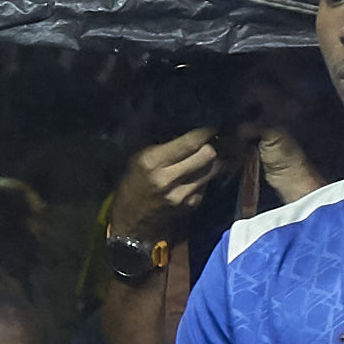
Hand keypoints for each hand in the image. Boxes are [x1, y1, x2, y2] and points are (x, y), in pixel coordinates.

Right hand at [107, 126, 227, 241]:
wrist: (131, 224)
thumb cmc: (131, 186)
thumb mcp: (135, 158)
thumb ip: (155, 139)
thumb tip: (170, 118)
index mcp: (153, 163)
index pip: (190, 142)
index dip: (205, 131)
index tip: (210, 124)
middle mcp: (169, 179)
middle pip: (208, 154)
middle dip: (210, 144)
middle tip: (208, 140)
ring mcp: (183, 194)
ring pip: (212, 168)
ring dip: (211, 160)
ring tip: (205, 154)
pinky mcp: (192, 205)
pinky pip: (207, 183)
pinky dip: (204, 176)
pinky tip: (195, 174)